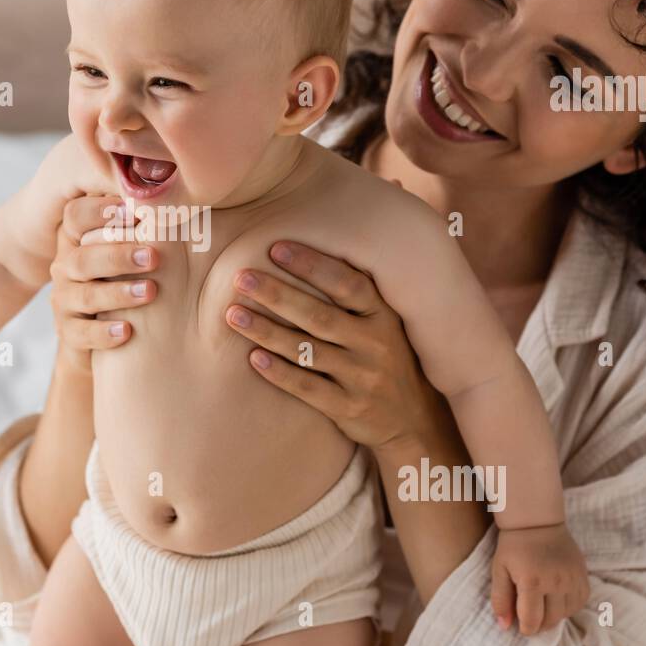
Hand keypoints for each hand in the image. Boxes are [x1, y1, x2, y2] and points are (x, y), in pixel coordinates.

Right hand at [48, 194, 159, 372]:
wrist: (108, 333)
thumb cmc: (128, 275)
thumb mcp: (131, 246)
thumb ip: (143, 221)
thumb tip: (177, 188)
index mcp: (79, 237)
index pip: (76, 216)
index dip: (102, 212)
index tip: (137, 212)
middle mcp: (66, 266)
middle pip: (82, 257)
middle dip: (118, 255)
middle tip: (155, 256)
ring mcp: (64, 300)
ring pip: (85, 295)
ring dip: (118, 293)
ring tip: (150, 292)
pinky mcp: (68, 332)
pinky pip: (81, 333)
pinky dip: (103, 333)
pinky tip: (127, 331)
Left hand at [223, 239, 448, 452]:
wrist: (413, 418)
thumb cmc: (387, 356)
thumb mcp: (386, 321)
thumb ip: (359, 289)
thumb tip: (334, 226)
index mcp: (385, 315)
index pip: (348, 284)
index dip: (313, 265)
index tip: (276, 248)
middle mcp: (376, 344)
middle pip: (320, 316)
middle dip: (278, 294)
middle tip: (241, 277)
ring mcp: (363, 378)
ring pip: (307, 351)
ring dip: (267, 331)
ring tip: (233, 315)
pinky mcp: (348, 408)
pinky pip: (308, 388)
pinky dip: (279, 373)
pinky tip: (253, 358)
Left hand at [491, 523, 590, 634]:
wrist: (537, 522)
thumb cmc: (514, 546)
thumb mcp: (499, 570)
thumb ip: (501, 599)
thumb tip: (505, 626)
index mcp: (532, 582)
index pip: (532, 621)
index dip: (525, 628)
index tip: (521, 625)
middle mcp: (555, 582)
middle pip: (551, 620)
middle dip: (539, 624)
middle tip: (530, 617)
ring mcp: (572, 579)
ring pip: (566, 614)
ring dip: (554, 616)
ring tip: (542, 605)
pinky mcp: (583, 575)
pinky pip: (580, 602)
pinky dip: (568, 606)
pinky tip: (556, 598)